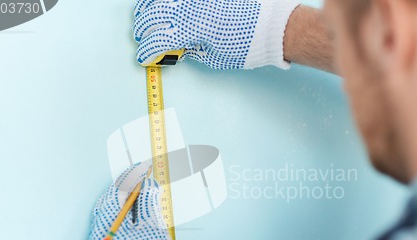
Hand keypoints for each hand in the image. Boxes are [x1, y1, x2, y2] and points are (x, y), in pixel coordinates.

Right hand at [133, 0, 298, 69]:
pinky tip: (165, 4)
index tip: (143, 57)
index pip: (158, 40)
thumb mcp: (216, 57)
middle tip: (140, 36)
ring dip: (148, 6)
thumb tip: (180, 47)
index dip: (147, 51)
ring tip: (144, 13)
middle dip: (142, 28)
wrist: (275, 27)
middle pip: (153, 14)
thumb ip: (193, 51)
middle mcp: (191, 7)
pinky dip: (169, 0)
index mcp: (192, 28)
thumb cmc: (250, 45)